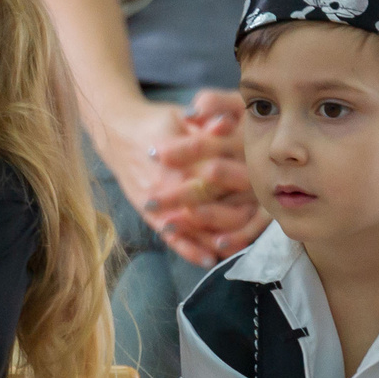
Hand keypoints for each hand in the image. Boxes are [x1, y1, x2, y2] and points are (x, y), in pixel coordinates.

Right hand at [102, 95, 261, 265]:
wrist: (117, 134)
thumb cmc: (156, 124)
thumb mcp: (182, 117)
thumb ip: (206, 124)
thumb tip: (227, 123)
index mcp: (179, 158)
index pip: (214, 175)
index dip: (240, 183)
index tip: (261, 191)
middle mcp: (168, 184)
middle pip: (206, 206)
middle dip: (232, 217)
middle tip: (256, 223)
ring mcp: (157, 202)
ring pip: (192, 227)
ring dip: (216, 239)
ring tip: (239, 247)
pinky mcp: (149, 214)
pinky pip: (171, 237)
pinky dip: (190, 250)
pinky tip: (209, 260)